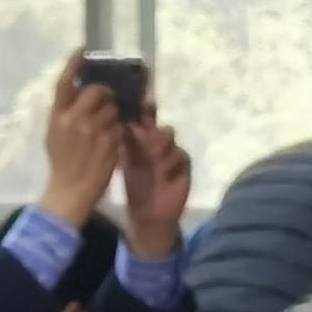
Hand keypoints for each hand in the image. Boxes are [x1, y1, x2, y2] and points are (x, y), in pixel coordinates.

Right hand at [37, 55, 118, 227]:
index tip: (83, 50)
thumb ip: (65, 113)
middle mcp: (74, 119)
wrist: (69, 191)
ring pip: (113, 109)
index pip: (65, 82)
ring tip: (109, 127)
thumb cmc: (61, 163)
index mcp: (57, 115)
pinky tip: (114, 139)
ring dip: (114, 114)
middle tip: (108, 102)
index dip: (74, 63)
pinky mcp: (109, 142)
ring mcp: (93, 131)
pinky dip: (119, 130)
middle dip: (106, 94)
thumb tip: (79, 93)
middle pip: (98, 91)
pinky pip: (120, 126)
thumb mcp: (55, 134)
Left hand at [117, 112, 193, 258]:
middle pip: (160, 124)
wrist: (149, 213)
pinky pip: (181, 154)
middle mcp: (158, 142)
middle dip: (152, 128)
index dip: (146, 106)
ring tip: (153, 156)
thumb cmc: (135, 186)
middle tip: (144, 137)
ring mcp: (172, 152)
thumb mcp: (127, 162)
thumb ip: (128, 141)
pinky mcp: (184, 165)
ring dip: (160, 143)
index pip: (145, 117)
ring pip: (169, 136)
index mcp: (142, 139)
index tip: (143, 98)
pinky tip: (164, 173)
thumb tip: (126, 121)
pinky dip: (171, 161)